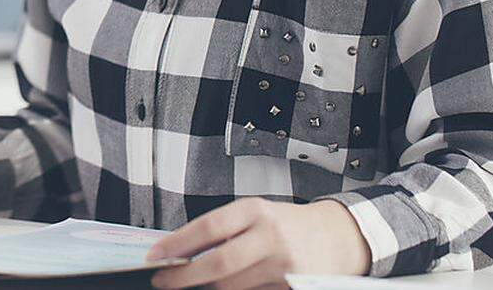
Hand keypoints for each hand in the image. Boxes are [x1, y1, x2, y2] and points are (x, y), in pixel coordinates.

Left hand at [147, 198, 370, 288]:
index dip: (177, 244)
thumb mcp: (254, 214)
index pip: (208, 228)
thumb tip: (179, 251)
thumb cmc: (286, 224)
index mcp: (255, 211)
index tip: (154, 256)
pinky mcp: (293, 288)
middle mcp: (270, 237)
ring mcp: (284, 266)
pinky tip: (220, 288)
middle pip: (218, 264)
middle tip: (162, 280)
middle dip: (184, 277)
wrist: (338, 236)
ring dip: (207, 288)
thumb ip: (222, 230)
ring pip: (232, 287)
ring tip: (189, 284)